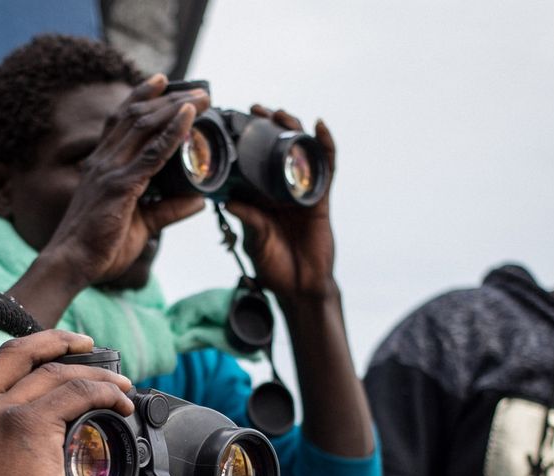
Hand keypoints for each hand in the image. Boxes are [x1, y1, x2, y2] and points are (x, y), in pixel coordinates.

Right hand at [0, 331, 132, 475]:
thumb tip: (44, 452)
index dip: (32, 360)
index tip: (58, 363)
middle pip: (17, 353)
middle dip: (55, 341)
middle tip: (86, 345)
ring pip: (53, 372)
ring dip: (94, 375)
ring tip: (121, 386)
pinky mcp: (25, 424)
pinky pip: (76, 392)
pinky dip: (105, 391)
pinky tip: (120, 400)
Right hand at [41, 75, 210, 286]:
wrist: (72, 264)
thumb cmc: (100, 248)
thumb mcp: (142, 224)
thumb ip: (168, 209)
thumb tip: (197, 201)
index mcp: (101, 165)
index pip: (120, 121)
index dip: (140, 98)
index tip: (161, 82)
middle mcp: (103, 161)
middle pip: (136, 116)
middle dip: (168, 97)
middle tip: (198, 88)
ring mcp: (110, 171)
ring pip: (145, 126)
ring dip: (175, 107)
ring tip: (201, 97)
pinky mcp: (119, 186)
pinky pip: (151, 153)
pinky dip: (172, 131)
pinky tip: (189, 118)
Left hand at [224, 107, 338, 305]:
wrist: (300, 288)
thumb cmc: (274, 266)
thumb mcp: (255, 240)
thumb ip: (247, 219)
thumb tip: (227, 200)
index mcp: (260, 197)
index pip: (251, 162)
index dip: (244, 141)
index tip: (230, 122)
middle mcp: (279, 190)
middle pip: (275, 149)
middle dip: (267, 126)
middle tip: (254, 109)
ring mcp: (301, 192)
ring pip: (299, 152)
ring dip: (292, 129)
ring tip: (281, 114)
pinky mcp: (320, 198)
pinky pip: (325, 167)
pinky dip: (325, 146)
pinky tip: (320, 127)